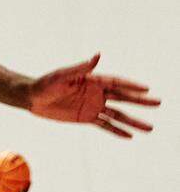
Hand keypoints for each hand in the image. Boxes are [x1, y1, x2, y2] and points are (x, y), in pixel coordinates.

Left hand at [28, 55, 157, 137]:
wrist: (33, 98)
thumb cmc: (45, 83)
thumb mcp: (62, 75)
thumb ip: (81, 68)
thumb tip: (98, 55)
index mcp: (93, 80)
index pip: (117, 83)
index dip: (131, 86)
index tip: (147, 89)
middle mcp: (96, 93)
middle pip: (123, 98)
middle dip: (140, 101)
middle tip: (158, 103)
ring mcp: (93, 106)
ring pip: (118, 115)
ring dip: (133, 121)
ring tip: (150, 128)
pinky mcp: (86, 118)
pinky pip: (105, 125)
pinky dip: (117, 131)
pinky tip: (130, 136)